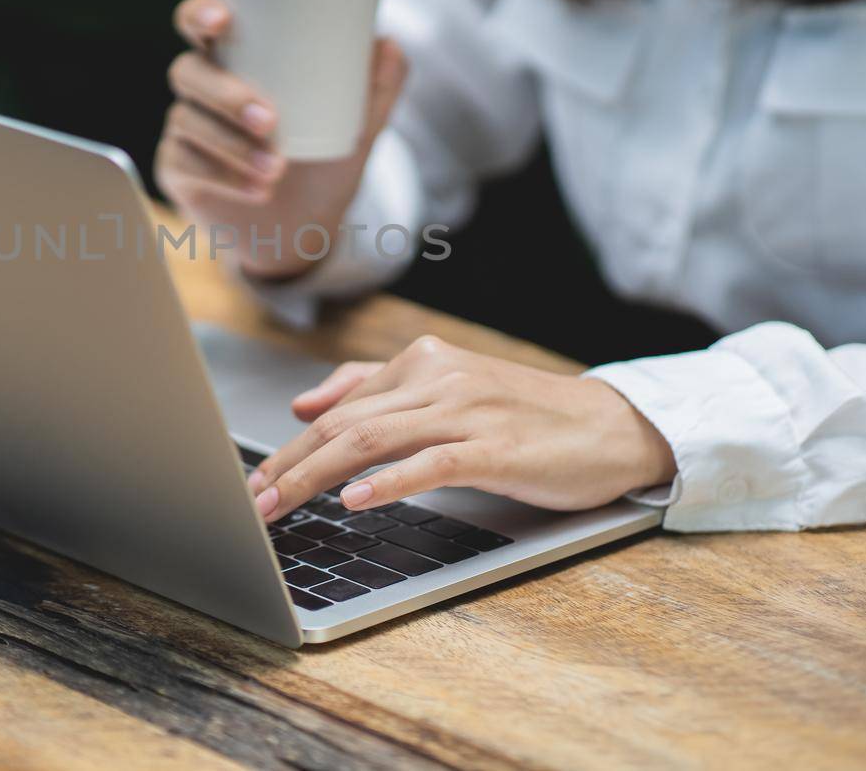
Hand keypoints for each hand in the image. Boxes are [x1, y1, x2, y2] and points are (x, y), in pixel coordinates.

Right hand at [153, 0, 406, 279]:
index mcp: (238, 58)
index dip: (200, 14)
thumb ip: (377, 88)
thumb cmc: (322, 163)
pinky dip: (224, 176)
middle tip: (271, 122)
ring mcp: (185, 128)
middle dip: (227, 94)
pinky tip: (258, 189)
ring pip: (188, 121)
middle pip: (189, 71)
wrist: (304, 228)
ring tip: (275, 169)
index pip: (199, 21)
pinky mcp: (175, 169)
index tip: (222, 20)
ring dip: (232, 145)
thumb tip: (389, 43)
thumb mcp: (357, 128)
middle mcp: (204, 87)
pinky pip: (184, 164)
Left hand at [247, 335, 676, 520]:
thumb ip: (377, 389)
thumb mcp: (446, 390)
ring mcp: (467, 411)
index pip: (341, 404)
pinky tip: (354, 500)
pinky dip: (388, 481)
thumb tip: (305, 405)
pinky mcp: (496, 448)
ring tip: (280, 504)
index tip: (255, 477)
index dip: (292, 444)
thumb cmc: (525, 416)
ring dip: (317, 475)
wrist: (612, 426)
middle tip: (253, 500)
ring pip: (373, 440)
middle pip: (346, 423)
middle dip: (291, 463)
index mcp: (423, 360)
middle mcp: (439, 378)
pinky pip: (430, 463)